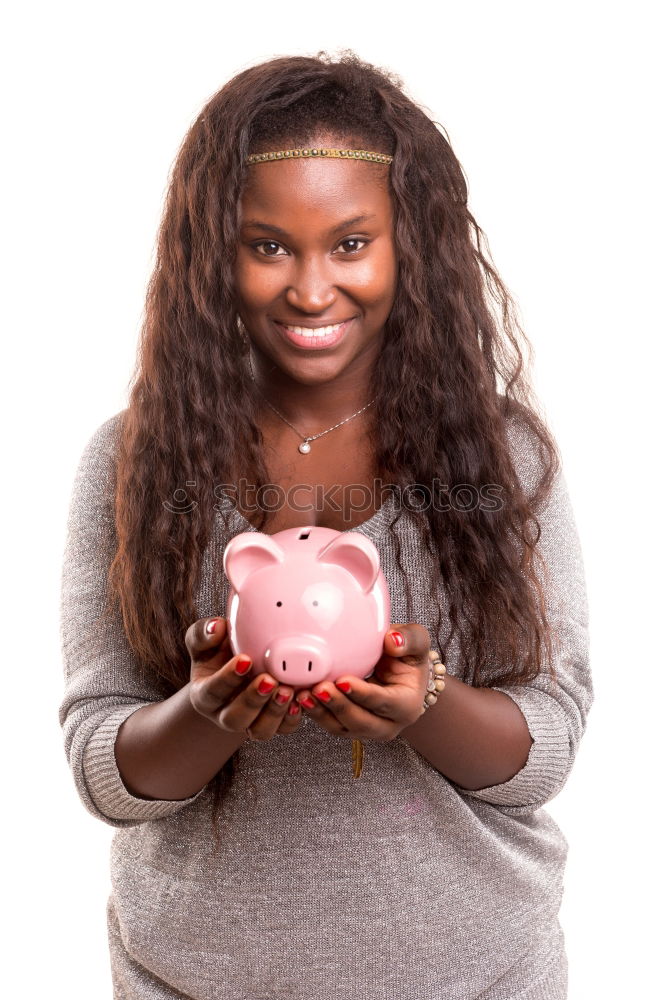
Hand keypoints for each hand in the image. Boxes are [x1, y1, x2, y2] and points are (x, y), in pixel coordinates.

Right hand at [185, 617, 302, 740]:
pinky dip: (293, 716)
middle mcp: (225, 714)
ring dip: (274, 712)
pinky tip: (301, 698)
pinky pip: (284, 728)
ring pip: (259, 730)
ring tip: (286, 690)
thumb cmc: (219, 654)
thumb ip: (204, 634)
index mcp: (205, 695)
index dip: (228, 678)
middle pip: (235, 718)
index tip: (245, 660)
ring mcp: (249, 722)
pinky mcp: (272, 724)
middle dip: (253, 700)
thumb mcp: (205, 642)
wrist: (237, 669)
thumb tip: (216, 627)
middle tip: (268, 680)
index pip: (212, 691)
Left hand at [293, 623, 431, 741]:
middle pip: (361, 722)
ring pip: (342, 728)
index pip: (384, 702)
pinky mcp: (349, 727)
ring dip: (321, 713)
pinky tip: (301, 697)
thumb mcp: (416, 642)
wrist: (400, 673)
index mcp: (407, 705)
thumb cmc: (406, 656)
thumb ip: (409, 639)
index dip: (363, 693)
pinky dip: (315, 712)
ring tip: (303, 694)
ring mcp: (367, 729)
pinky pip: (330, 724)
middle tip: (319, 688)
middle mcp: (389, 724)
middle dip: (338, 707)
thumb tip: (392, 640)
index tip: (343, 680)